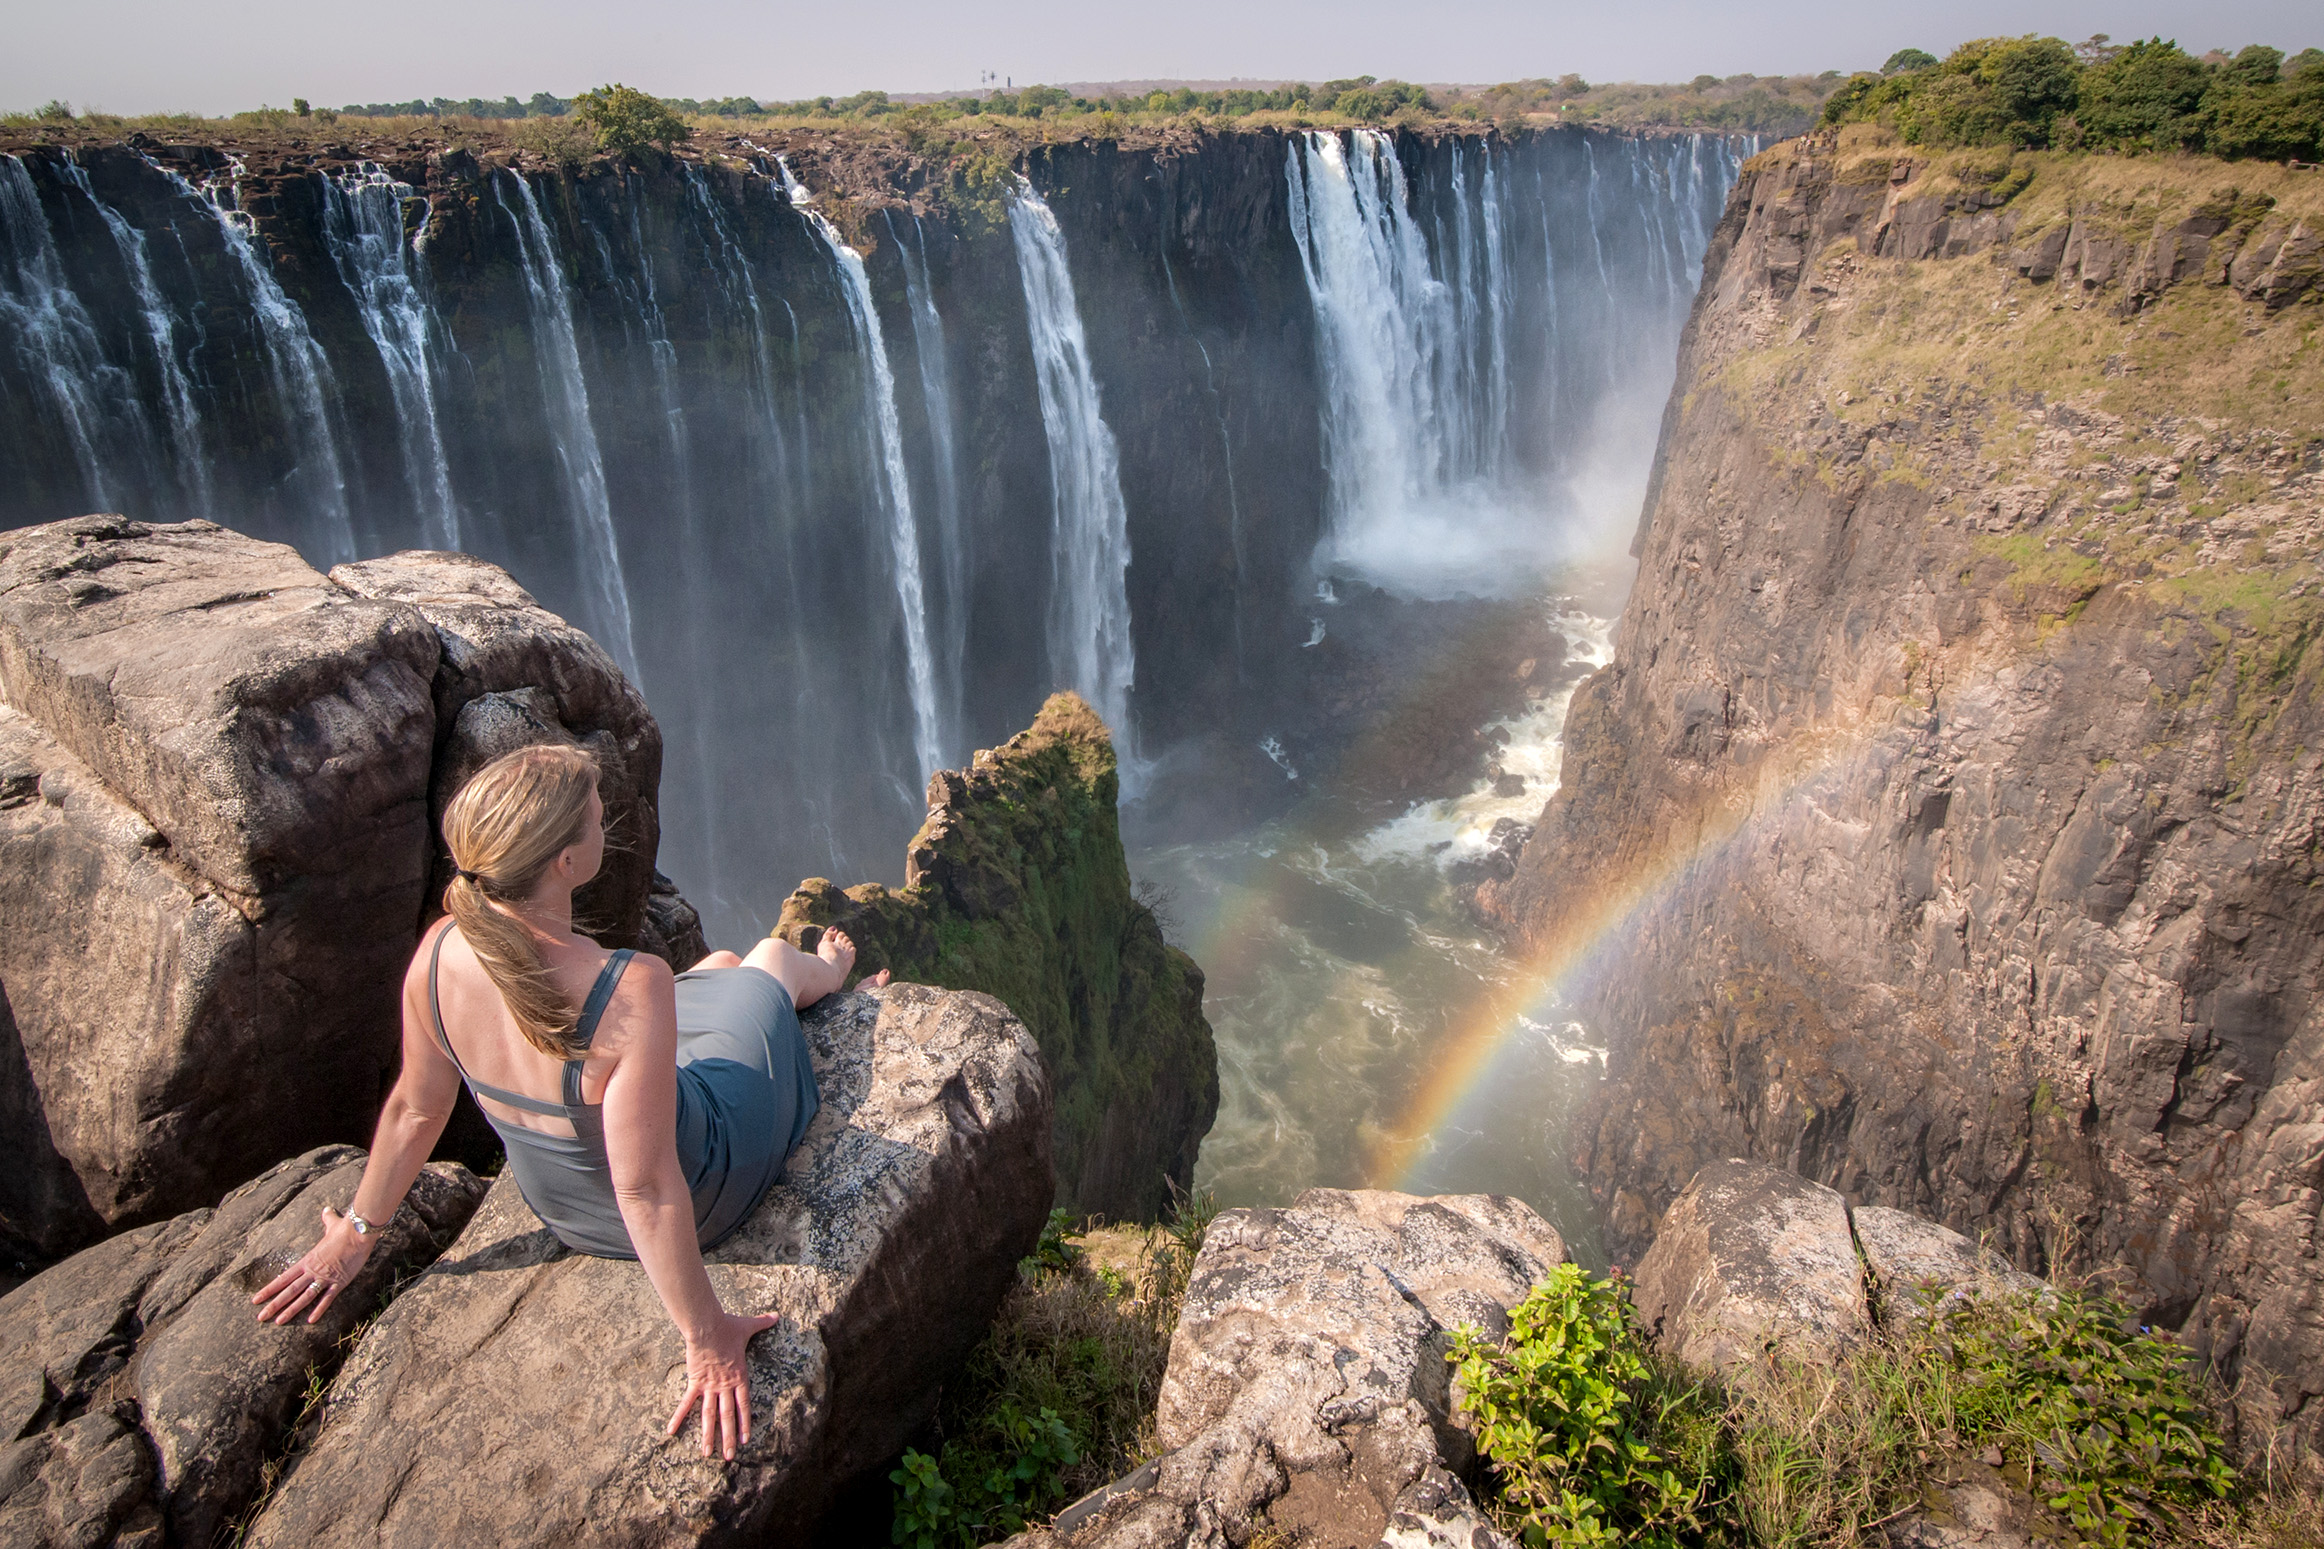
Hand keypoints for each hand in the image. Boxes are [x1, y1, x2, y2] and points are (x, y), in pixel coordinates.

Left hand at [251, 1205, 377, 1324]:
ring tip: (279, 1321)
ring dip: (291, 1310)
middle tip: (261, 1317)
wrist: (357, 1232)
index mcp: (307, 1260)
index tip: (255, 1299)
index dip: (268, 1289)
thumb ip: (326, 1219)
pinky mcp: (339, 1282)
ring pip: (304, 1297)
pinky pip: (327, 1299)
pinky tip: (310, 1320)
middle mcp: (312, 1271)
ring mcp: (324, 1278)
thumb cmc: (344, 1228)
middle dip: (274, 1305)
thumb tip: (326, 1210)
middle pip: (289, 1291)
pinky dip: (319, 1310)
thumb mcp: (332, 1224)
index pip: (283, 1278)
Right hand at [667, 1310, 780, 1459]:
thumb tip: (776, 1315)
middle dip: (728, 1438)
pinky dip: (678, 1418)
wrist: (707, 1326)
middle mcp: (725, 1386)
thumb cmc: (727, 1326)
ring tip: (707, 1454)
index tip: (745, 1440)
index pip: (744, 1406)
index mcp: (739, 1377)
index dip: (744, 1423)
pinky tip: (671, 1431)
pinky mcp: (694, 1383)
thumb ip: (762, 1323)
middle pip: (727, 1416)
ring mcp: (709, 1386)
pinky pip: (685, 1404)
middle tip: (729, 1457)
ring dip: (708, 1435)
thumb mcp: (748, 1326)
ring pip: (709, 1416)